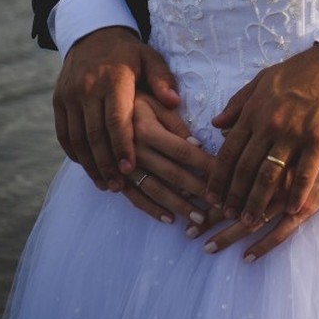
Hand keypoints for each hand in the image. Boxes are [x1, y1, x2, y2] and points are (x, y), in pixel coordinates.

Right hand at [53, 26, 179, 189]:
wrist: (92, 34)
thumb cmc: (129, 53)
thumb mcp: (150, 58)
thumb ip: (162, 80)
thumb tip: (175, 102)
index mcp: (113, 78)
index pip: (116, 119)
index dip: (122, 146)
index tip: (130, 168)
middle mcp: (88, 87)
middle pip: (95, 134)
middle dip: (106, 163)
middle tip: (117, 186)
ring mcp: (69, 95)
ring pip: (77, 137)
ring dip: (90, 164)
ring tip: (105, 183)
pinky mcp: (58, 101)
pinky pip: (63, 133)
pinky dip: (74, 153)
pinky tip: (87, 167)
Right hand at [120, 94, 215, 225]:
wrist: (95, 105)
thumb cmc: (133, 98)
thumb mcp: (154, 100)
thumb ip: (174, 121)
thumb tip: (196, 143)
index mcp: (146, 130)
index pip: (183, 150)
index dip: (204, 164)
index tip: (223, 175)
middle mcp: (134, 151)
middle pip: (172, 174)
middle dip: (196, 191)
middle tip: (217, 205)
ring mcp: (123, 168)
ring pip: (155, 190)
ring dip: (178, 205)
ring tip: (199, 219)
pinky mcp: (114, 177)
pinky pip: (134, 198)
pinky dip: (152, 209)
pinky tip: (169, 219)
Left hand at [205, 44, 318, 223]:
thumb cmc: (300, 72)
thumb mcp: (263, 80)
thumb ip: (238, 103)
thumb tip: (216, 124)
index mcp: (254, 112)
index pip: (229, 152)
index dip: (218, 177)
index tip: (211, 197)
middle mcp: (270, 125)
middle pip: (245, 169)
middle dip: (234, 196)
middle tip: (227, 216)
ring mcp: (295, 134)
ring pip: (269, 177)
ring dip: (257, 202)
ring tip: (250, 221)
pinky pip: (304, 174)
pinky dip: (296, 194)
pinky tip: (290, 209)